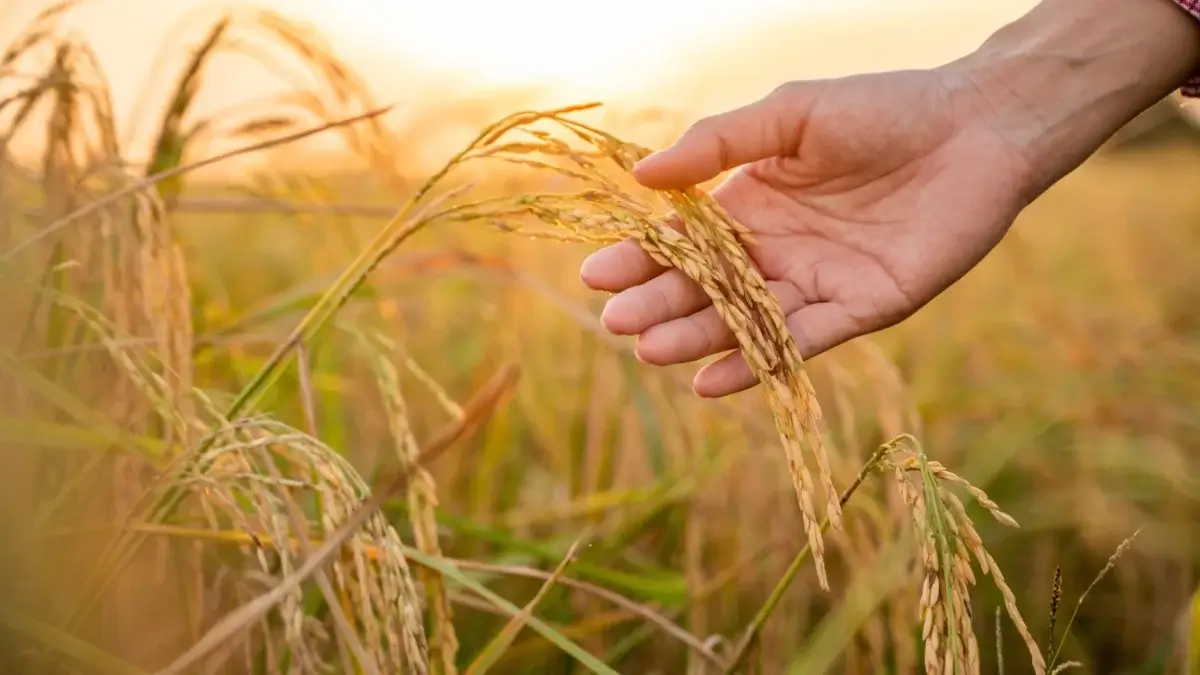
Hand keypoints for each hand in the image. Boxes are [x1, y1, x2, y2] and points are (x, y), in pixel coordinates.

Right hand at [580, 69, 1033, 397]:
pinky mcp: (862, 308)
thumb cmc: (881, 110)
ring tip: (652, 350)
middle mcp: (776, 250)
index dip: (639, 258)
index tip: (595, 274)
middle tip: (617, 323)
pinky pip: (802, 341)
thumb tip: (641, 176)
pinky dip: (759, 362)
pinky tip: (713, 381)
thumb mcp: (789, 115)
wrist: (975, 128)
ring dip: (698, 338)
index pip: (684, 240)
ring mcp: (816, 283)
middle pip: (706, 287)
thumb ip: (719, 143)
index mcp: (752, 204)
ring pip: (745, 320)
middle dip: (659, 304)